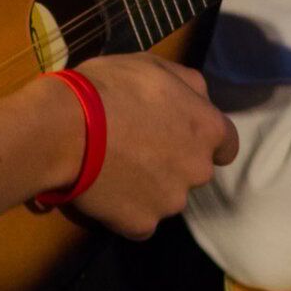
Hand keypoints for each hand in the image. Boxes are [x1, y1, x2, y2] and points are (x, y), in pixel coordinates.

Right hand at [67, 54, 237, 239]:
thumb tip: (198, 99)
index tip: (178, 133)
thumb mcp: (152, 65)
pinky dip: (126, 208)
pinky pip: (140, 220)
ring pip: (166, 195)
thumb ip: (186, 84)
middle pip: (193, 170)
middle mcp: (198, 170)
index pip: (226, 144)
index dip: (202, 138)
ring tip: (113, 165)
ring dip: (149, 184)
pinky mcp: (142, 225)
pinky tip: (104, 189)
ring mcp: (171, 202)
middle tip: (136, 144)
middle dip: (172, 160)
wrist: (64, 129)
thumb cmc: (108, 88)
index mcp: (207, 128)